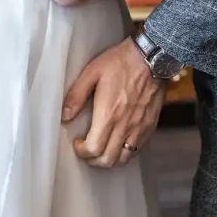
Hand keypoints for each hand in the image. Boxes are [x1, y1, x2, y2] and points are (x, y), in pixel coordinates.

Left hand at [61, 38, 167, 167]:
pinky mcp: (151, 124)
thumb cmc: (120, 62)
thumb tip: (64, 115)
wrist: (151, 56)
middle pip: (108, 160)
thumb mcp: (92, 72)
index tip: (77, 143)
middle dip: (93, 160)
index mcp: (109, 114)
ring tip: (102, 149)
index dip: (82, 151)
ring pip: (124, 158)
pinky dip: (125, 152)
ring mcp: (140, 127)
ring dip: (110, 159)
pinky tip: (119, 142)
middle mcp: (125, 125)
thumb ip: (76, 95)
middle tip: (86, 150)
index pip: (94, 149)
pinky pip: (138, 148)